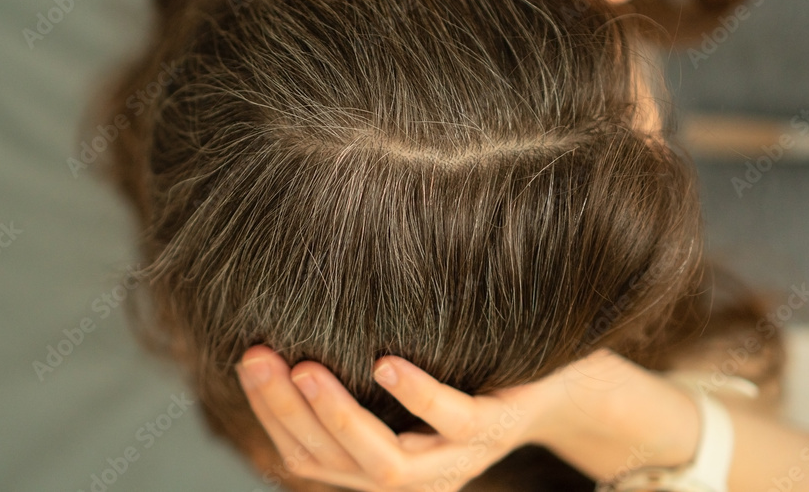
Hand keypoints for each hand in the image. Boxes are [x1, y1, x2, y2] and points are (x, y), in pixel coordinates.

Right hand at [235, 346, 699, 489]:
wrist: (562, 382)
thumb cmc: (469, 370)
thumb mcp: (404, 378)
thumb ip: (356, 379)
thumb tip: (286, 334)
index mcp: (387, 468)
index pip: (311, 460)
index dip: (272, 417)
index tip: (246, 360)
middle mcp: (419, 475)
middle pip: (338, 465)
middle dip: (289, 413)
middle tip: (258, 356)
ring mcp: (460, 456)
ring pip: (387, 464)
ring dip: (339, 416)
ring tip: (303, 367)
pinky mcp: (497, 427)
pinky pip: (452, 420)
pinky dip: (416, 395)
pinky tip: (385, 361)